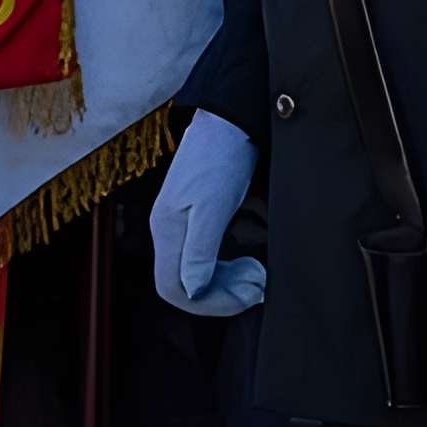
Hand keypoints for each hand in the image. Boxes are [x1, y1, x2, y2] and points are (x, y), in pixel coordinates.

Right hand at [150, 109, 265, 316]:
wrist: (228, 122)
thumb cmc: (222, 159)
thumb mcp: (215, 205)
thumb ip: (201, 250)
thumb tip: (192, 290)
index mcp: (167, 230)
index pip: (174, 289)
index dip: (209, 304)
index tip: (246, 296)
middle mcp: (168, 232)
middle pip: (184, 286)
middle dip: (222, 294)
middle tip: (259, 284)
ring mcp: (180, 225)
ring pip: (195, 275)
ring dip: (226, 283)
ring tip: (257, 273)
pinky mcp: (194, 219)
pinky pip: (204, 260)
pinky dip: (226, 268)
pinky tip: (247, 260)